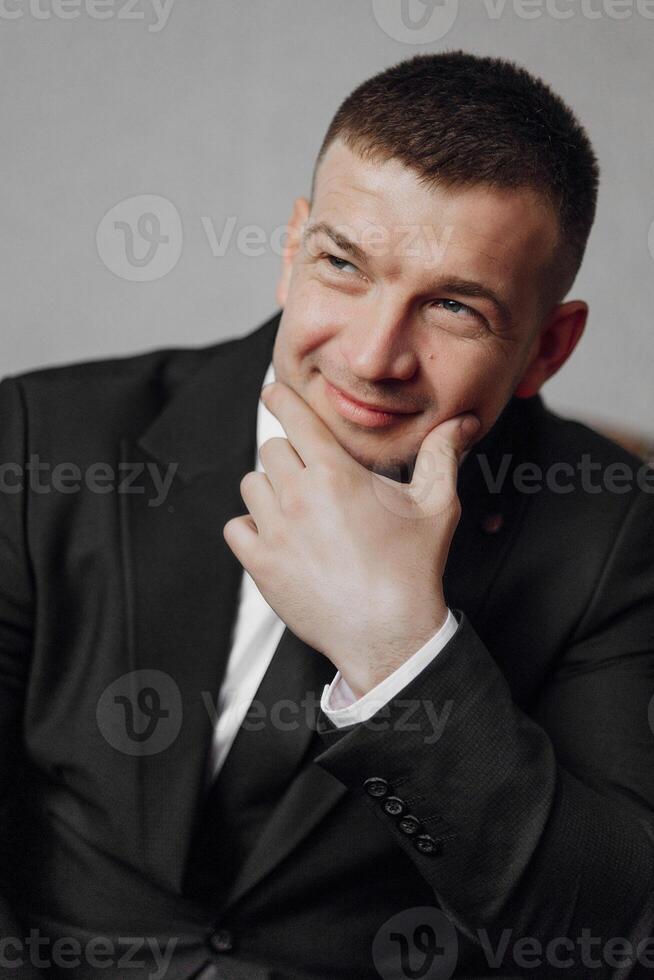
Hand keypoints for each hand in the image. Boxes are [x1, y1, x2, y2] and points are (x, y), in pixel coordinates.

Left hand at [223, 382, 478, 696]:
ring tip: (297, 509)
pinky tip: (276, 536)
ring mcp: (275, 531)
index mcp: (336, 474)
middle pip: (272, 449)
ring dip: (270, 490)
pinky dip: (250, 528)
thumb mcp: (437, 506)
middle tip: (312, 477)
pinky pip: (235, 527)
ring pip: (252, 485)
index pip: (294, 417)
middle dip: (290, 456)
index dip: (281, 398)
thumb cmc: (413, 569)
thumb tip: (462, 423)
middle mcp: (299, 496)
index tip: (273, 392)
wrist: (389, 633)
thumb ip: (442, 456)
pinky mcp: (261, 564)